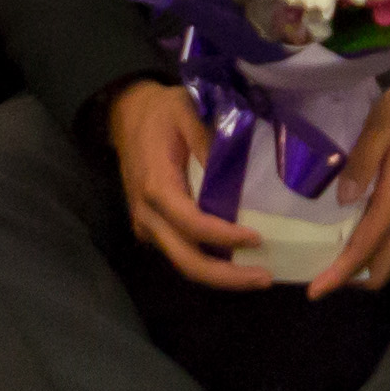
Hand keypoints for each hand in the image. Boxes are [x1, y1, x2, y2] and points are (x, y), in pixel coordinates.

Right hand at [109, 85, 267, 289]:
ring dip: (219, 275)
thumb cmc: (161, 111)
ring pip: (181, 263)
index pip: (191, 224)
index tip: (257, 238)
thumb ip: (209, 143)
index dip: (223, 237)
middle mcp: (148, 214)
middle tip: (264, 279)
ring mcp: (146, 225)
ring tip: (255, 276)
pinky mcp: (151, 227)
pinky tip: (235, 261)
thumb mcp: (187, 111)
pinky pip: (179, 252)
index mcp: (156, 186)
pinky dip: (207, 262)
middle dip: (225, 277)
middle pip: (185, 260)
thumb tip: (236, 176)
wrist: (126, 113)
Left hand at [305, 60, 389, 296]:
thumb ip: (359, 165)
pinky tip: (357, 224)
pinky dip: (376, 243)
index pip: (364, 249)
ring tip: (333, 249)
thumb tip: (342, 201)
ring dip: (364, 262)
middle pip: (382, 268)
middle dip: (351, 279)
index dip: (338, 275)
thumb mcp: (379, 127)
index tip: (314, 291)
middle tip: (321, 273)